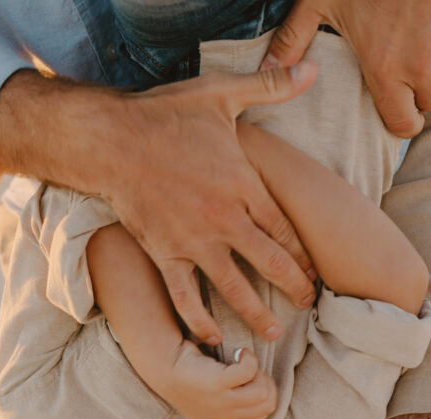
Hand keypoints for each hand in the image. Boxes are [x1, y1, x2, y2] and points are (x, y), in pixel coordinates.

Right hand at [0, 63, 317, 342]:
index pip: (285, 228)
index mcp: (243, 185)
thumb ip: (271, 86)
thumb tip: (310, 68)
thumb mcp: (222, 95)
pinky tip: (214, 338)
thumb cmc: (167, 116)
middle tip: (309, 304)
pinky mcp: (165, 255)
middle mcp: (224, 219)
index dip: (305, 253)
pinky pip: (185, 297)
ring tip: (274, 334)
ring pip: (234, 287)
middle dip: (294, 287)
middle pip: (270, 263)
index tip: (319, 269)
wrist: (112, 140)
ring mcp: (194, 242)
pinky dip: (199, 320)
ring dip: (256, 314)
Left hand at [155, 343, 276, 418]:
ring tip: (244, 362)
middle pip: (267, 405)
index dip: (264, 394)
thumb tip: (262, 390)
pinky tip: (239, 353)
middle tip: (251, 369)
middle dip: (266, 384)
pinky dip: (249, 358)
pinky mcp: (216, 384)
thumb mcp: (210, 396)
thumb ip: (232, 401)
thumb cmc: (188, 373)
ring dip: (259, 373)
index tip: (253, 379)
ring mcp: (220, 402)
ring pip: (262, 392)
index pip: (261, 416)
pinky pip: (249, 372)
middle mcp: (222, 416)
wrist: (163, 363)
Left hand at [262, 0, 430, 136]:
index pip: (405, 124)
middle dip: (419, 94)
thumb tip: (266, 72)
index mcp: (386, 68)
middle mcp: (421, 62)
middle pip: (430, 102)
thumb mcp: (319, 1)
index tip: (397, 113)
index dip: (401, 122)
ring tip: (411, 32)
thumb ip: (293, 41)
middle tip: (403, 73)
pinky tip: (427, 9)